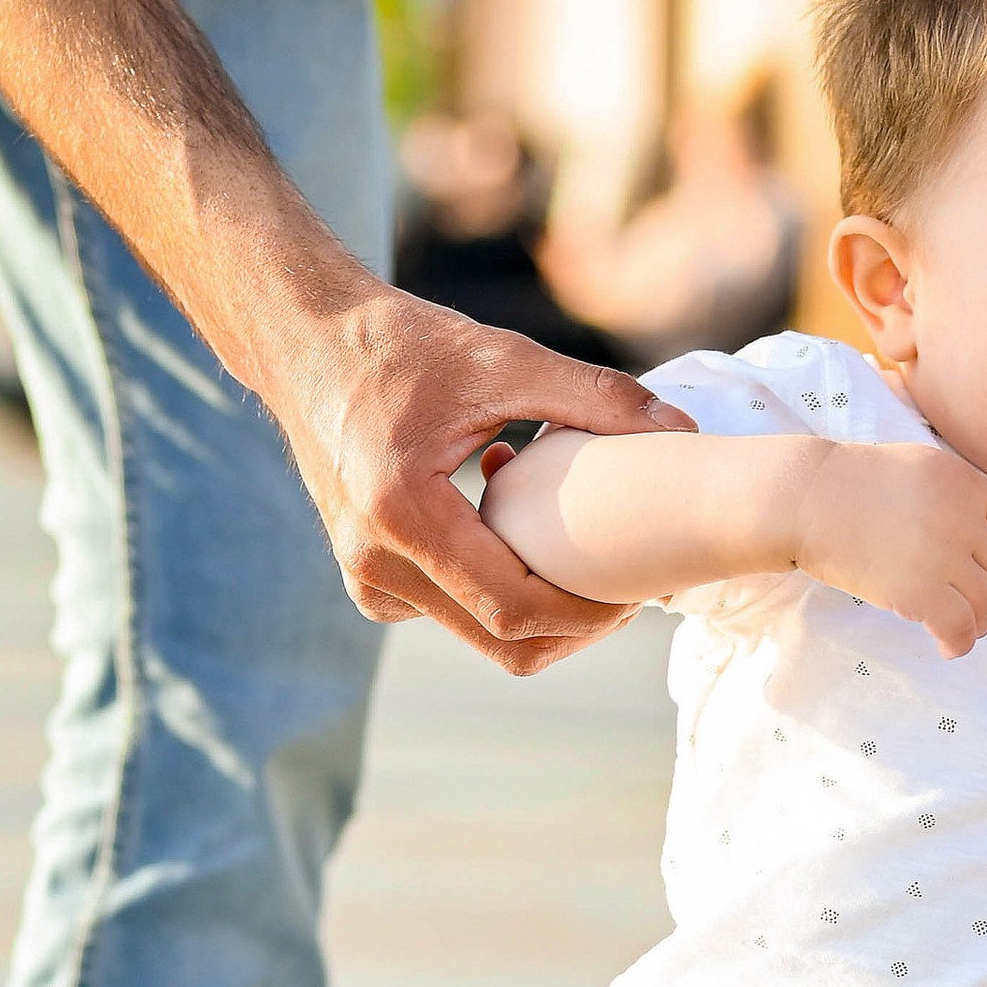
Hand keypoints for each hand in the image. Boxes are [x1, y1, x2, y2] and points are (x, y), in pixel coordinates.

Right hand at [274, 290, 686, 673]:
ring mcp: (364, 578)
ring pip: (478, 637)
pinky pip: (450, 616)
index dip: (587, 614)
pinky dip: (497, 594)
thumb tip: (682, 431)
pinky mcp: (366, 579)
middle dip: (574, 628)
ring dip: (538, 610)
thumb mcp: (503, 358)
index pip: (513, 608)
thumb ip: (596, 395)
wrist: (303, 344)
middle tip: (629, 593)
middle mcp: (373, 560)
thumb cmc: (401, 345)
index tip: (639, 590)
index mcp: (402, 514)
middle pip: (500, 642)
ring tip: (577, 552)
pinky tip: (517, 538)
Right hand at [793, 440, 986, 656]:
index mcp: (962, 481)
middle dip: (984, 586)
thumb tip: (967, 535)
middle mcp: (962, 516)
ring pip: (983, 600)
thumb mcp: (913, 466)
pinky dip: (959, 642)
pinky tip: (948, 648)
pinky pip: (958, 626)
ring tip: (965, 630)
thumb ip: (947, 494)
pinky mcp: (920, 591)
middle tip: (968, 602)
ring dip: (978, 621)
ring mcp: (943, 555)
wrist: (806, 498)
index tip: (985, 564)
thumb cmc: (845, 483)